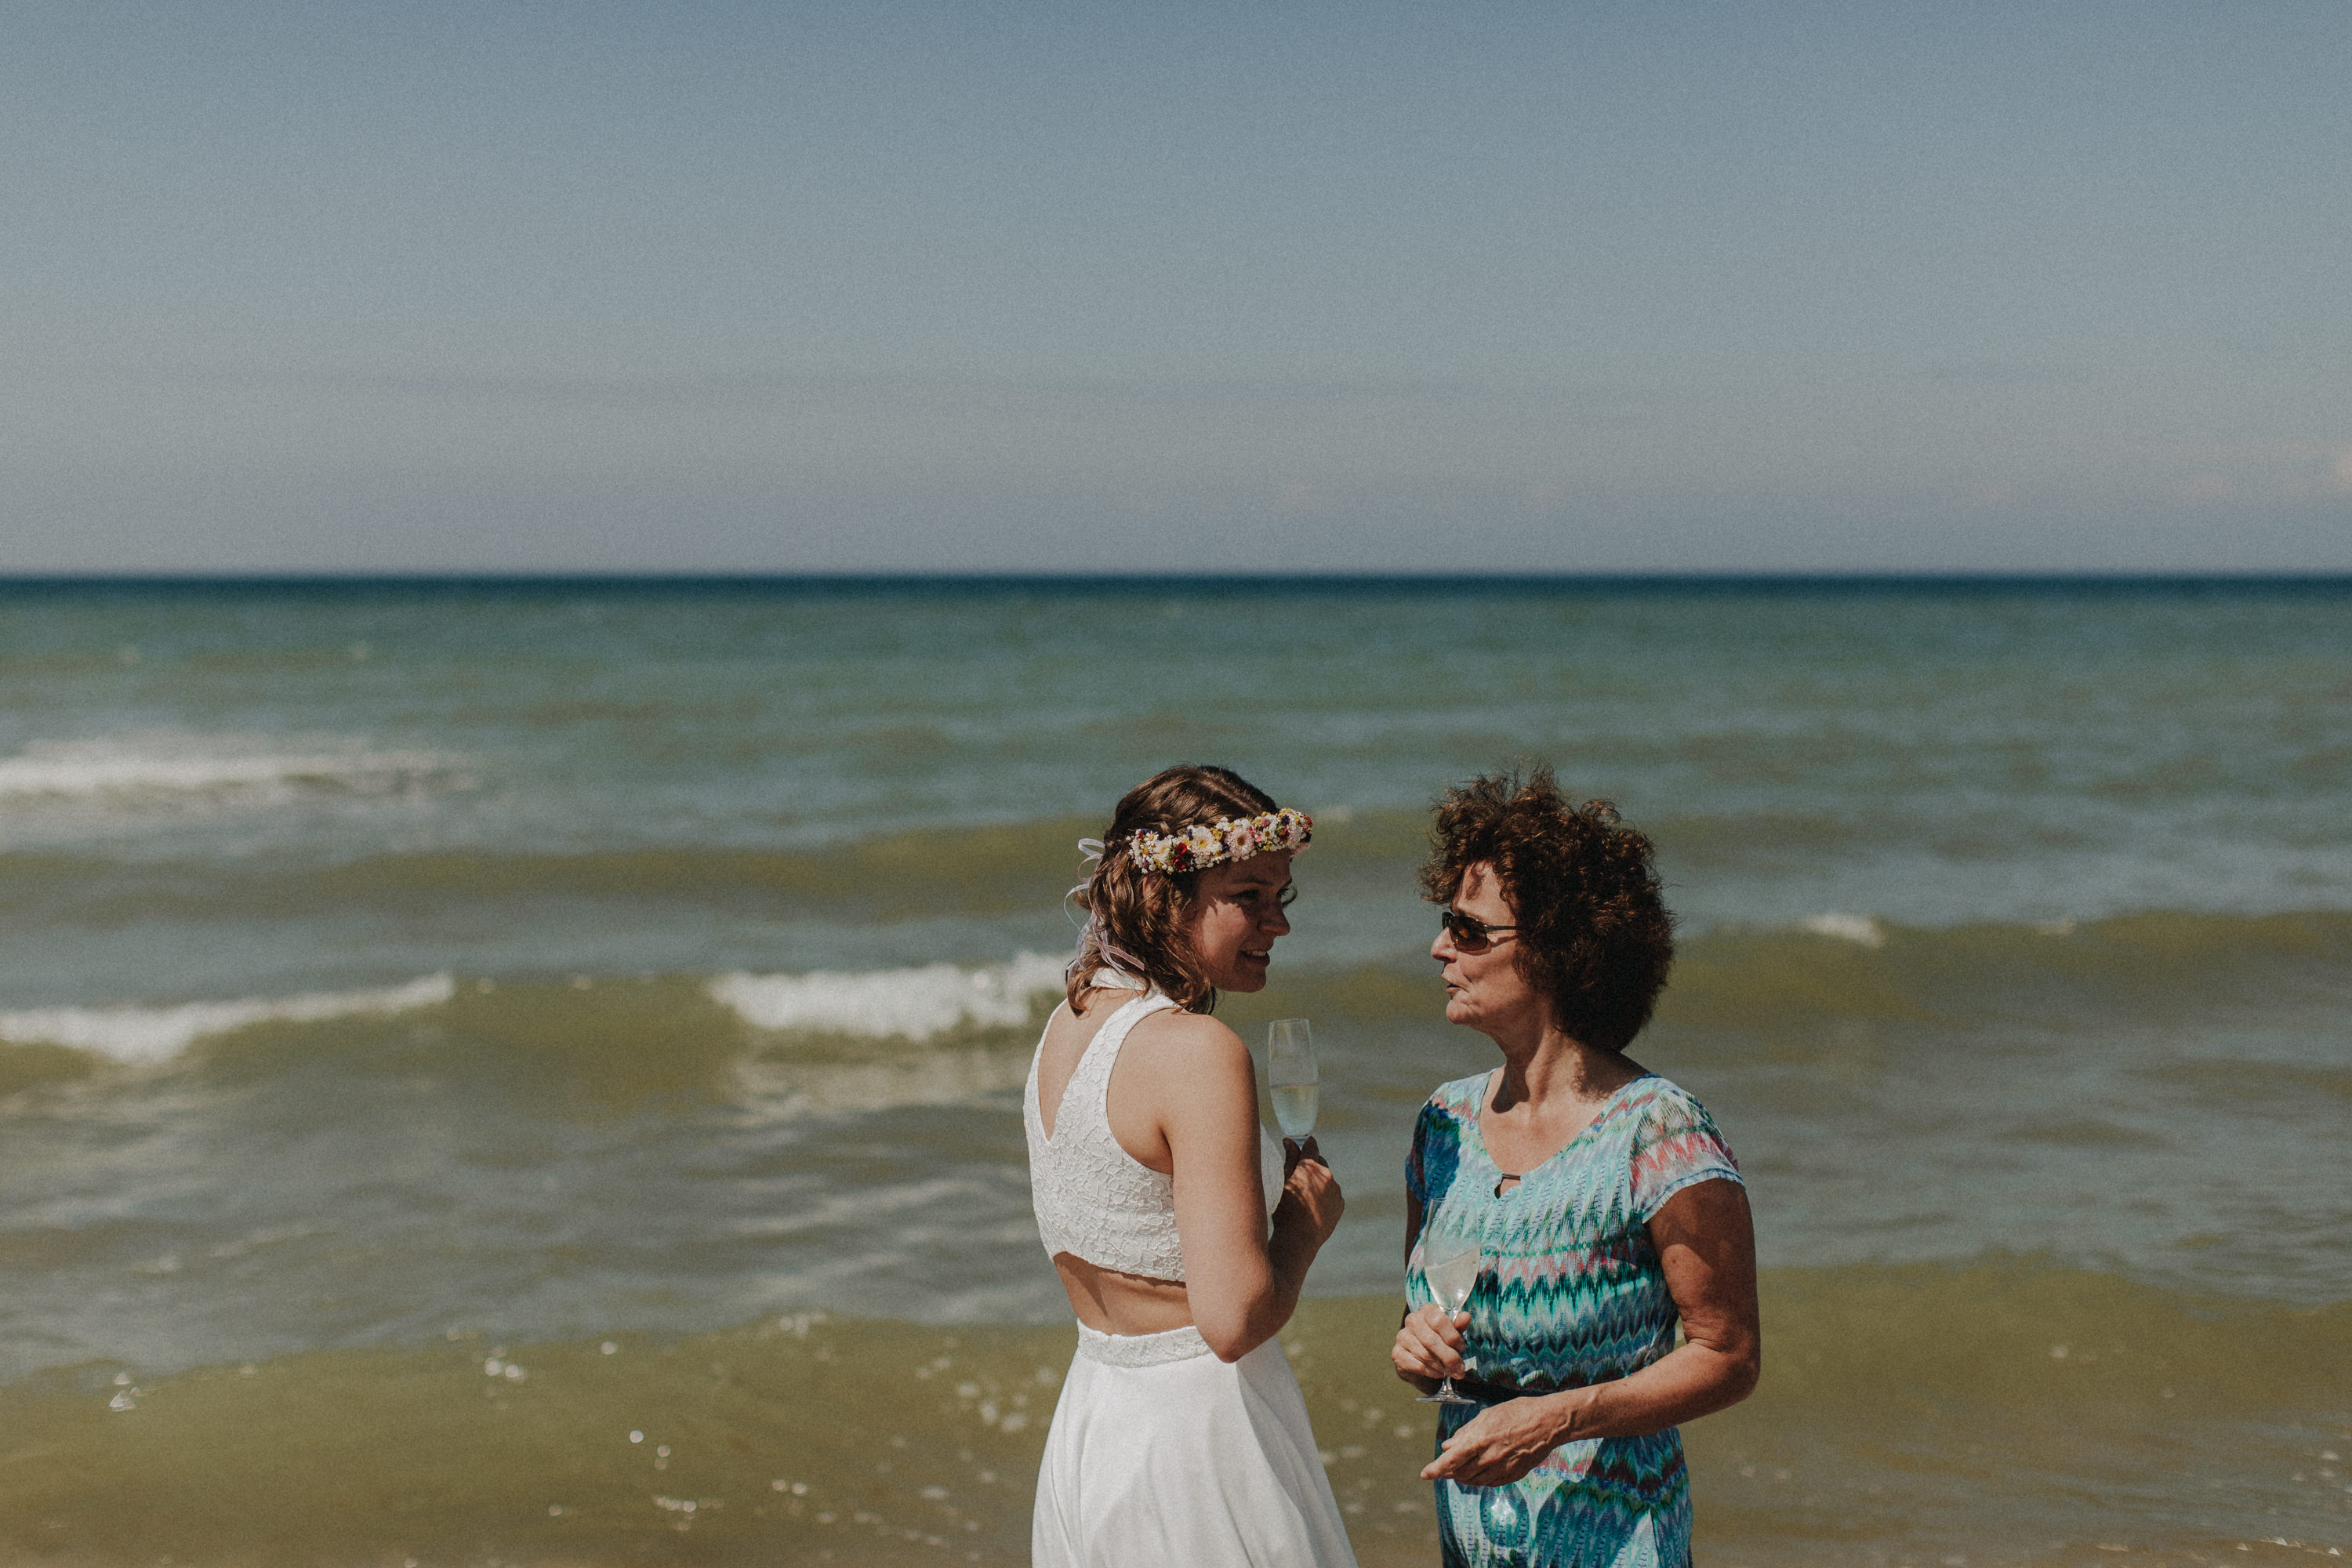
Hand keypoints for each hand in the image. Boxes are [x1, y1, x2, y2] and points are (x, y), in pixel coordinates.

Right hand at [1274, 1138, 1342, 1247]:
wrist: (1298, 1239)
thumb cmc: (1284, 1210)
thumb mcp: (1282, 1182)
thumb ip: (1289, 1159)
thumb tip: (1290, 1141)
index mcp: (1310, 1167)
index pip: (1311, 1146)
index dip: (1306, 1143)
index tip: (1303, 1143)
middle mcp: (1327, 1175)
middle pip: (1319, 1162)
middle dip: (1311, 1166)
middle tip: (1298, 1175)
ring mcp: (1336, 1190)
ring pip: (1326, 1179)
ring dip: (1318, 1182)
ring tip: (1304, 1197)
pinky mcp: (1340, 1204)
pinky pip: (1332, 1194)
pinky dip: (1324, 1196)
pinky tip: (1312, 1206)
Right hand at [1391, 1301, 1468, 1387]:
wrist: (1423, 1359)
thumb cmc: (1441, 1341)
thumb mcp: (1453, 1332)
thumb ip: (1459, 1325)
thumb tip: (1466, 1317)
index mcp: (1427, 1310)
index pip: (1438, 1320)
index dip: (1452, 1336)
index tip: (1461, 1348)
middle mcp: (1412, 1320)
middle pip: (1431, 1340)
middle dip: (1449, 1357)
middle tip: (1460, 1368)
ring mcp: (1402, 1336)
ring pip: (1425, 1355)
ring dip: (1441, 1366)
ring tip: (1451, 1372)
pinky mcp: (1397, 1353)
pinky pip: (1417, 1365)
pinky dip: (1431, 1372)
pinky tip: (1438, 1373)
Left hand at [1420, 1394, 1574, 1486]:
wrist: (1548, 1422)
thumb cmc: (1517, 1412)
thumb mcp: (1487, 1416)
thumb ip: (1466, 1433)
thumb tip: (1448, 1446)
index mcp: (1480, 1440)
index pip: (1451, 1461)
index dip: (1435, 1469)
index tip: (1424, 1474)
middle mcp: (1489, 1458)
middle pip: (1460, 1474)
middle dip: (1448, 1472)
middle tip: (1442, 1469)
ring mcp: (1502, 1469)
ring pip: (1474, 1481)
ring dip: (1463, 1476)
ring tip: (1458, 1469)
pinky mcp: (1513, 1475)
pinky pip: (1490, 1483)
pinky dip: (1479, 1479)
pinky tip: (1478, 1471)